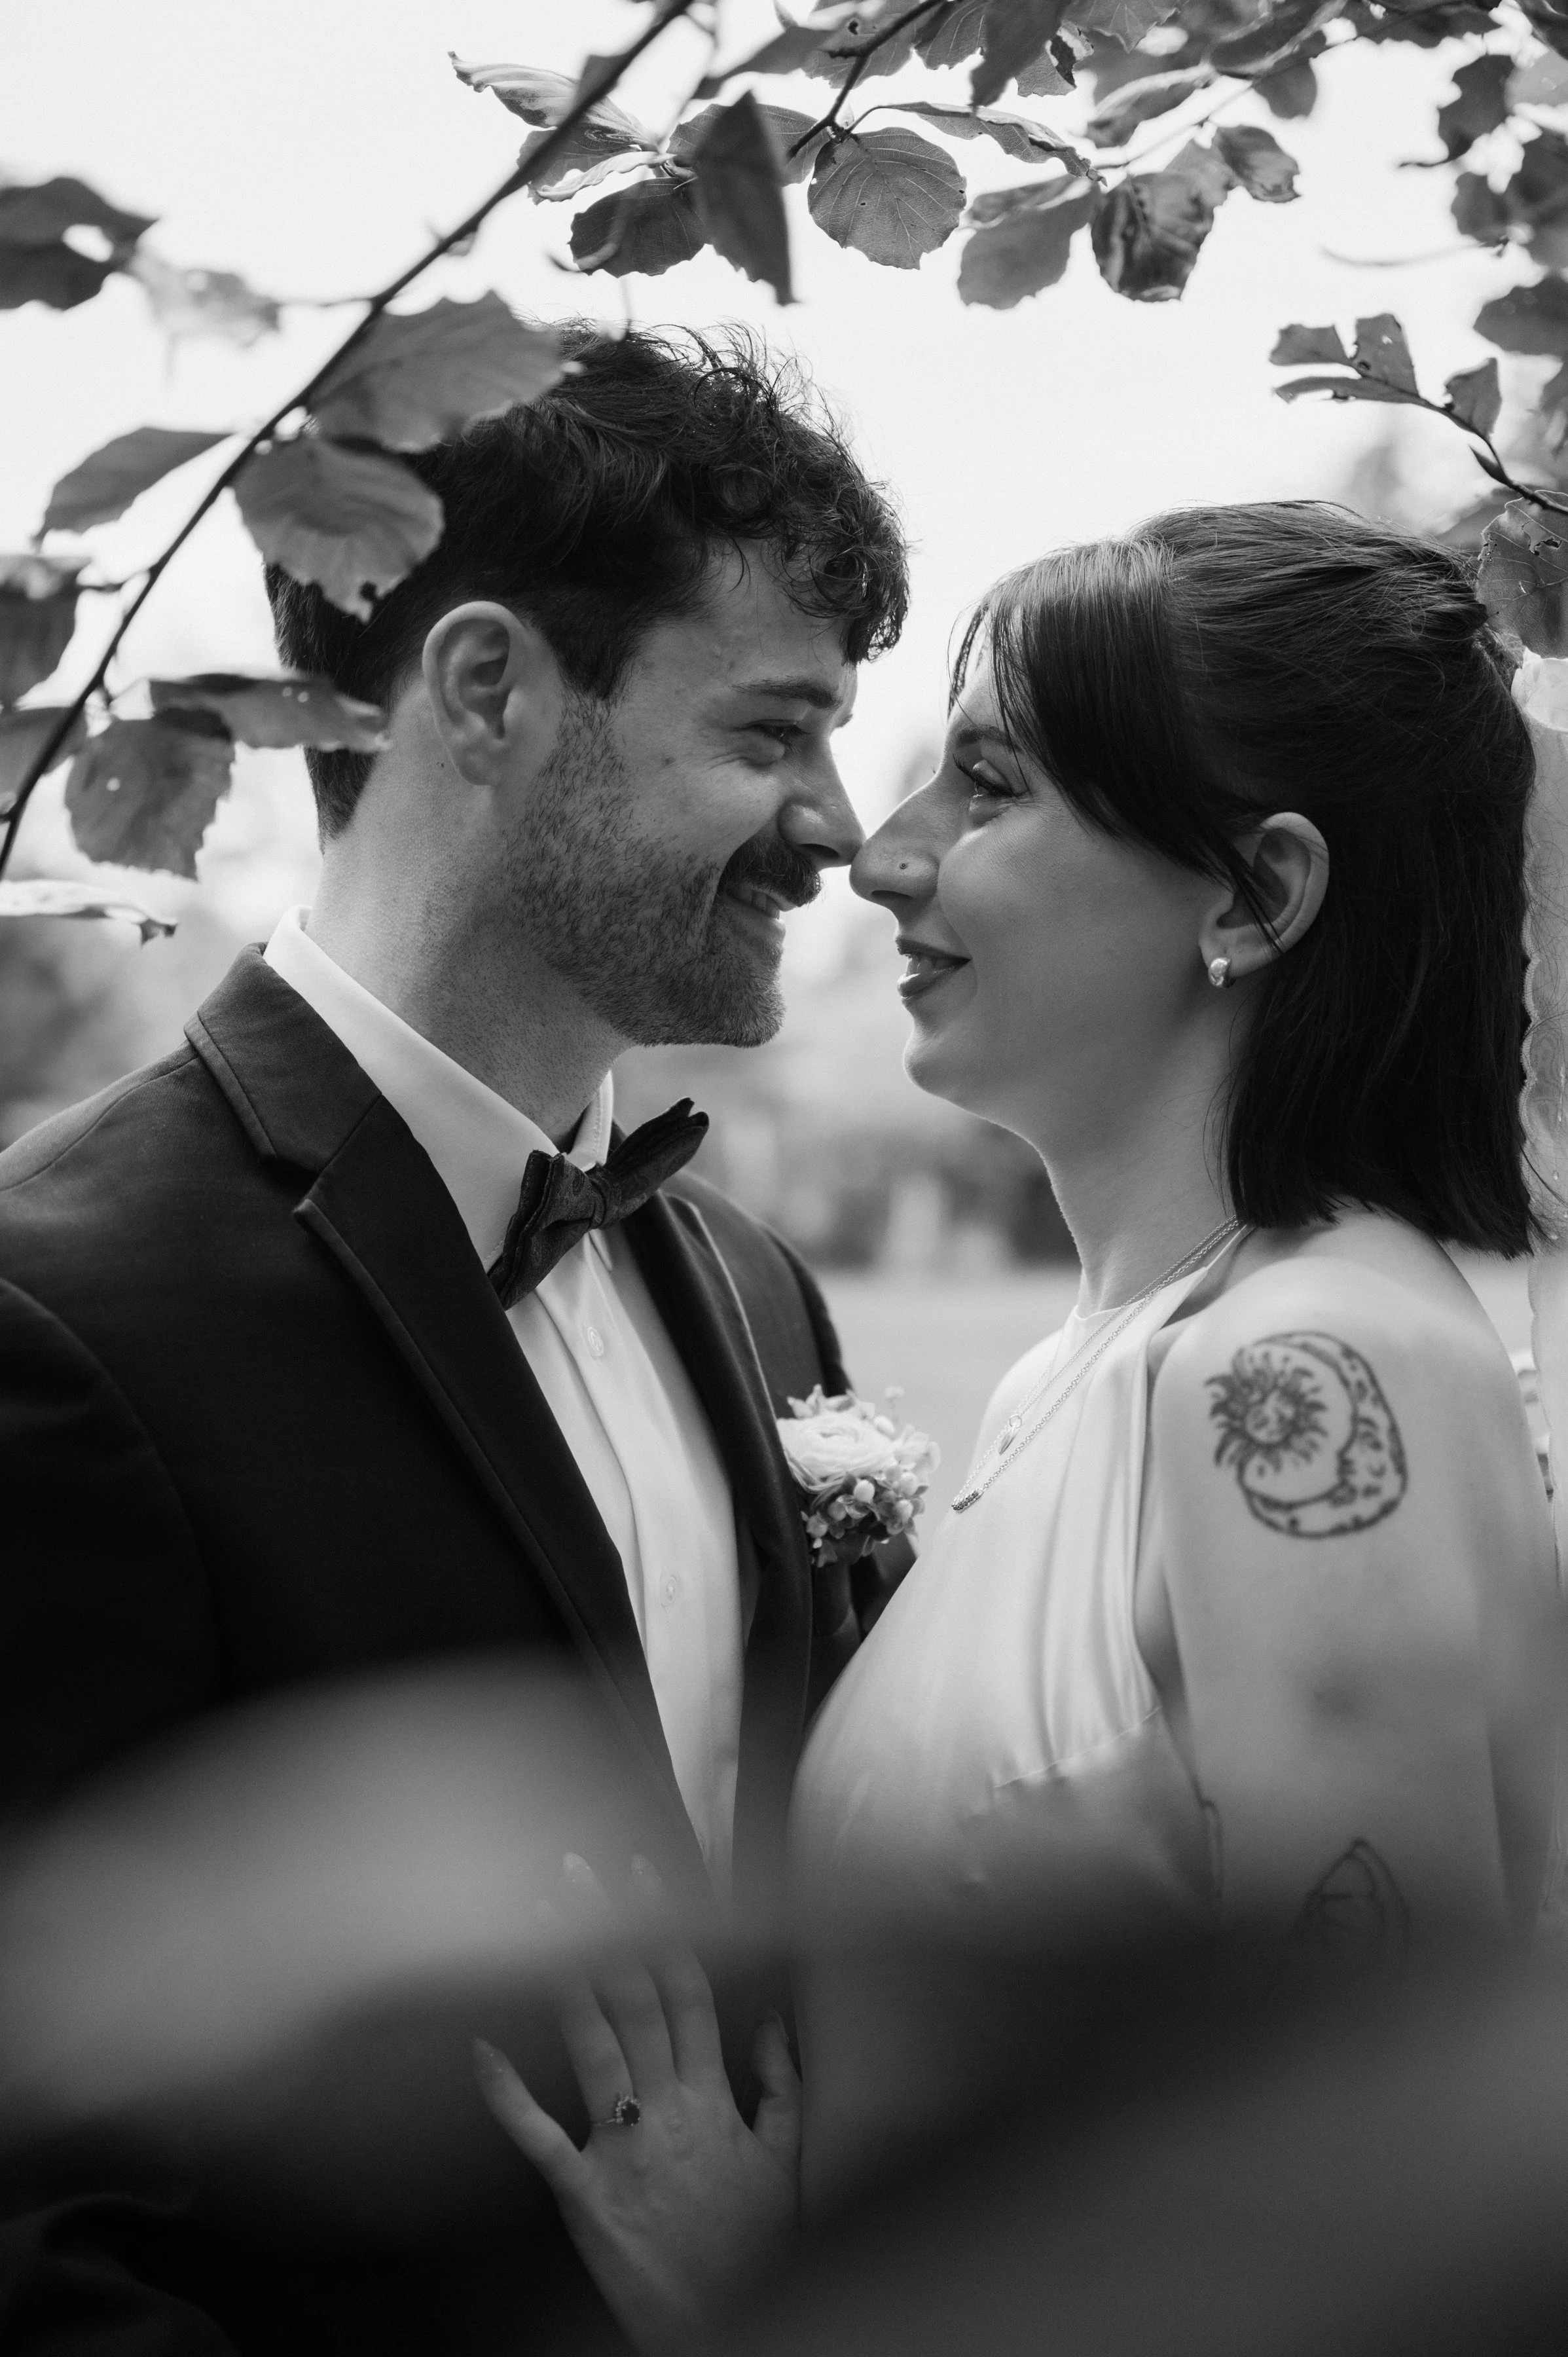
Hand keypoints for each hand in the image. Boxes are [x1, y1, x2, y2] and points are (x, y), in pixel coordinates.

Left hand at [473, 1856, 800, 2353]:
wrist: (721, 2330)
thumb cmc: (756, 2250)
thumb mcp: (791, 2162)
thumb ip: (784, 2087)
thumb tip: (775, 2020)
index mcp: (715, 2098)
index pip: (688, 1991)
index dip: (663, 1926)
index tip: (642, 1874)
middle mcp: (668, 2109)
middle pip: (633, 2000)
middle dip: (604, 1929)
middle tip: (574, 1872)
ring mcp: (622, 2147)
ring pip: (590, 2044)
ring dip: (562, 1977)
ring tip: (536, 1920)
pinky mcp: (582, 2193)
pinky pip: (537, 2136)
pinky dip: (505, 2092)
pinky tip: (479, 2046)